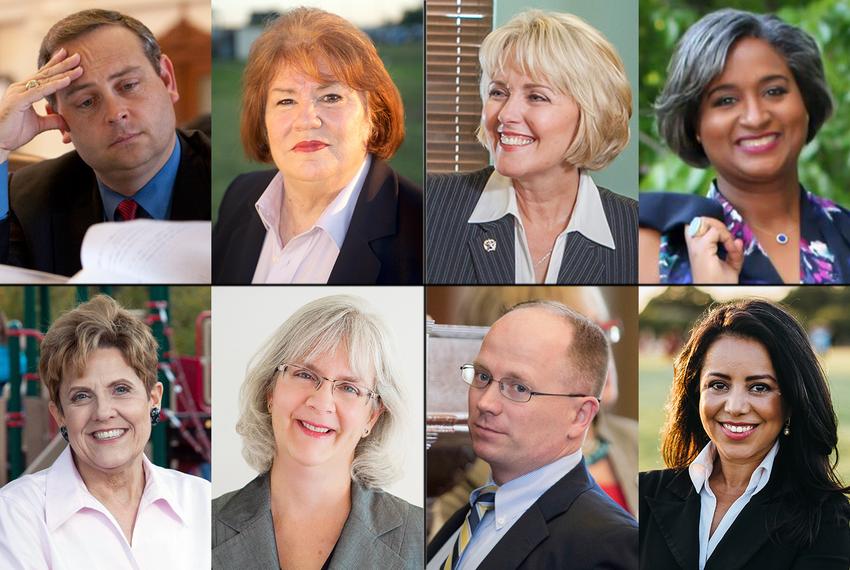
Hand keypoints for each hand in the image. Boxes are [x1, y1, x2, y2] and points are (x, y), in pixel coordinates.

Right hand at [0, 48, 82, 162]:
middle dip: (63, 64)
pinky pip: (41, 91)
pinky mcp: (19, 100)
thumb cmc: (12, 132)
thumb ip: (52, 121)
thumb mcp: (39, 126)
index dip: (56, 67)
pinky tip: (67, 80)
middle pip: (46, 74)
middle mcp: (21, 88)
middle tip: (78, 56)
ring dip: (63, 72)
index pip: (44, 76)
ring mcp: (19, 92)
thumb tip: (66, 121)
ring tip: (78, 66)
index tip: (69, 58)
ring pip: (46, 80)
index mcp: (25, 91)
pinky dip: (55, 85)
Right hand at [684, 216, 743, 282]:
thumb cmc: (721, 284)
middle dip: (716, 224)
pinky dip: (727, 237)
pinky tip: (731, 248)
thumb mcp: (731, 265)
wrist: (719, 295)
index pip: (698, 225)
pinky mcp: (702, 250)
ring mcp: (696, 247)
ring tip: (729, 243)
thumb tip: (738, 240)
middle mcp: (693, 246)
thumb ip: (734, 252)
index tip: (726, 239)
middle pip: (699, 220)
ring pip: (706, 221)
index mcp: (697, 249)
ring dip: (721, 229)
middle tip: (726, 237)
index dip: (712, 225)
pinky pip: (715, 232)